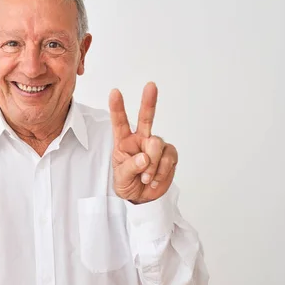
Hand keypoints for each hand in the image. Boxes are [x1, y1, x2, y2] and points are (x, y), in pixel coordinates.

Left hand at [109, 82, 177, 203]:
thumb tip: (144, 158)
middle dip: (148, 101)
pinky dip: (161, 172)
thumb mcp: (121, 179)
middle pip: (146, 118)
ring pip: (157, 145)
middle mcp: (141, 139)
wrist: (142, 198)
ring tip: (145, 178)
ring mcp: (156, 145)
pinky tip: (154, 179)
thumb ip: (130, 167)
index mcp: (124, 142)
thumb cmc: (127, 183)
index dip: (117, 108)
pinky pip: (168, 159)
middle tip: (150, 86)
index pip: (120, 123)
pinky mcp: (169, 154)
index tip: (114, 92)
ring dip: (151, 166)